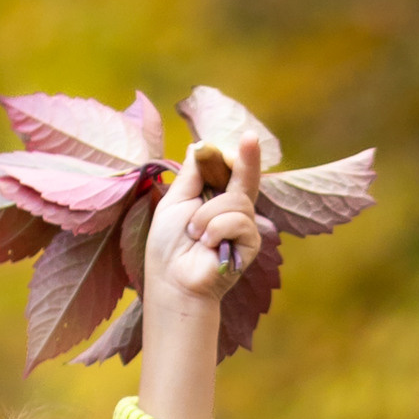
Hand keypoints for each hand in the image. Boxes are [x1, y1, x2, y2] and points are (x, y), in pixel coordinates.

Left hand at [143, 131, 265, 310]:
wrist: (172, 280)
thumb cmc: (168, 244)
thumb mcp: (175, 200)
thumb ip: (192, 174)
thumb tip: (200, 145)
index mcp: (213, 195)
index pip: (227, 167)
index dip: (225, 155)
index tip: (215, 148)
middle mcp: (231, 207)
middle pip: (244, 175)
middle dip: (248, 157)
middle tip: (250, 138)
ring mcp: (243, 225)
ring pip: (236, 200)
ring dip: (208, 215)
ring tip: (194, 234)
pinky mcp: (250, 243)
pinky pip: (240, 220)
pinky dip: (218, 229)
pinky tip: (207, 244)